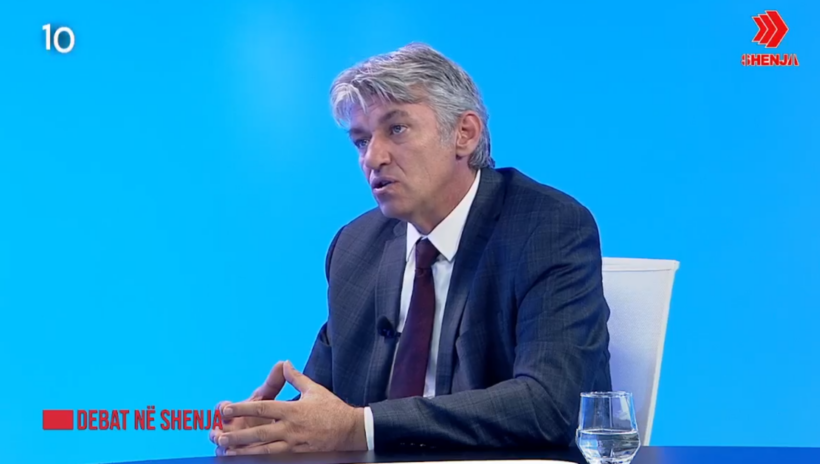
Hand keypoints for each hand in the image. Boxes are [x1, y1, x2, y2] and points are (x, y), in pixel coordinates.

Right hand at [210, 361, 285, 454]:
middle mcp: (229, 425)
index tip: (225, 408)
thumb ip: (274, 383)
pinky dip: (229, 454)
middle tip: (219, 432)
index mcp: (234, 410)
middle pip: (217, 427)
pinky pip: (229, 454)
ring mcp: (231, 440)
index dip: (222, 407)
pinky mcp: (236, 452)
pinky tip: (231, 455)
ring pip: (220, 443)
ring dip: (220, 443)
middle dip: (217, 429)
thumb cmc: (265, 412)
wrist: (271, 431)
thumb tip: (283, 363)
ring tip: (223, 444)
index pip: (223, 407)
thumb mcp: (269, 398)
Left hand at [217, 360, 366, 454]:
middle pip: (259, 433)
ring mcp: (293, 443)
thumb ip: (296, 378)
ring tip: (226, 449)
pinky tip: (246, 457)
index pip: (263, 407)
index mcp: (292, 410)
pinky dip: (258, 457)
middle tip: (218, 435)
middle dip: (237, 435)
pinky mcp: (297, 453)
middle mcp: (290, 427)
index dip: (243, 408)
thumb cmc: (332, 408)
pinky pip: (274, 457)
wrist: (350, 430)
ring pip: (263, 449)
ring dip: (243, 450)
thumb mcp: (313, 389)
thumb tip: (285, 363)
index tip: (226, 408)